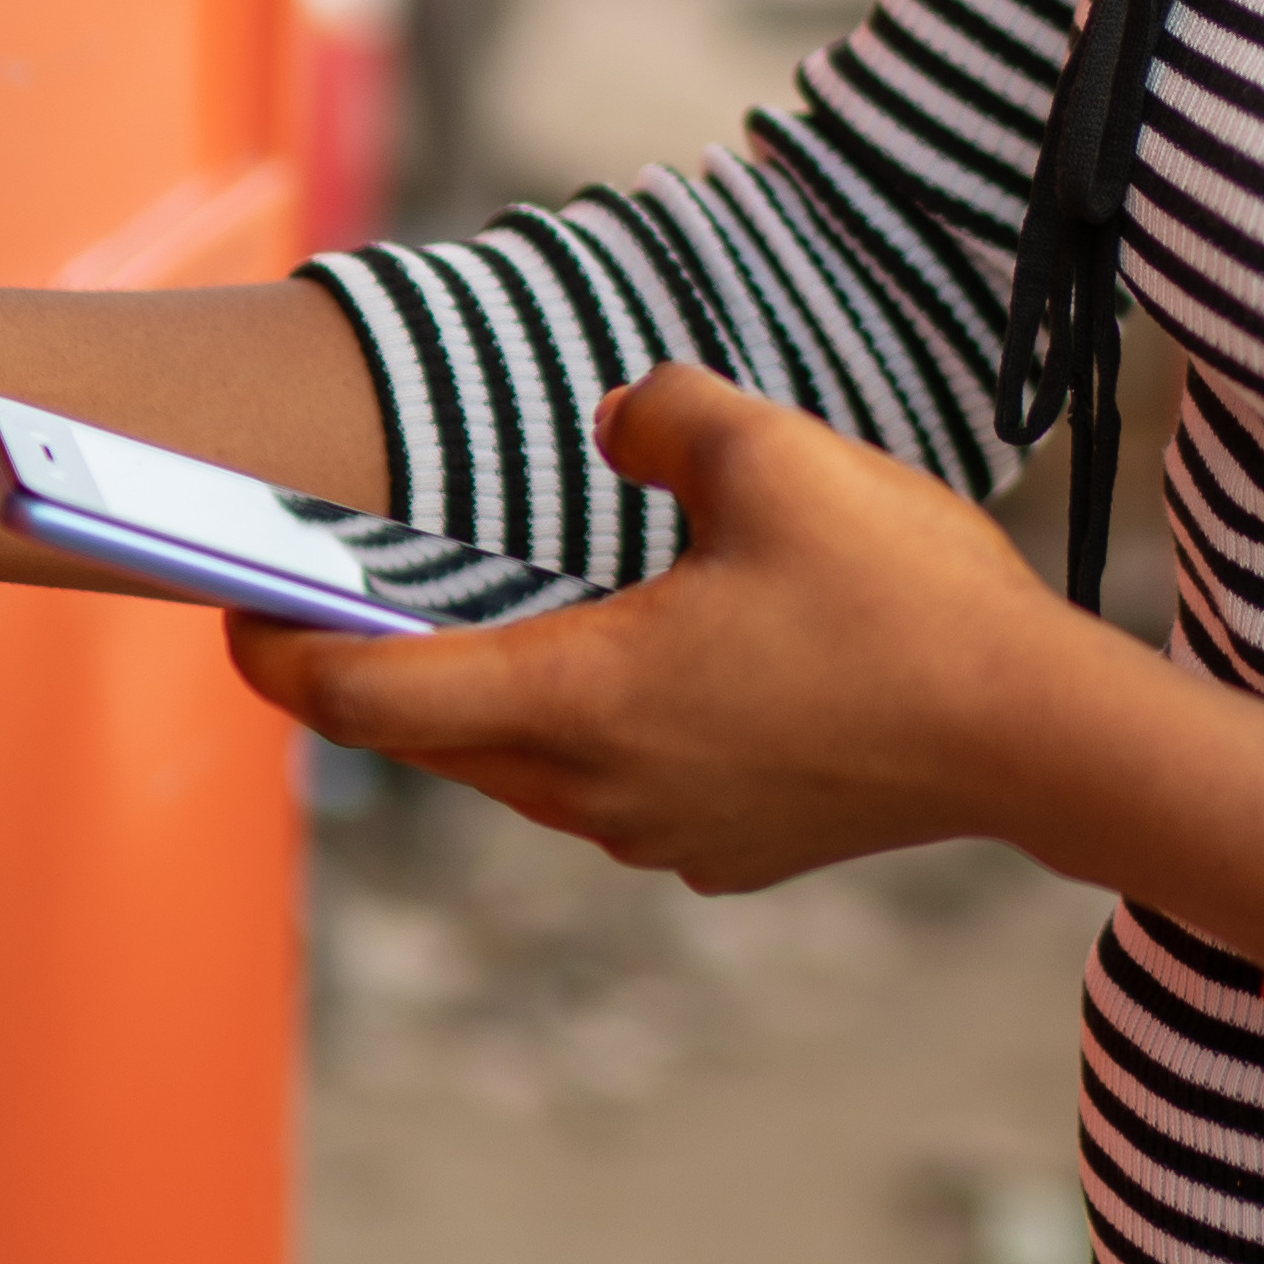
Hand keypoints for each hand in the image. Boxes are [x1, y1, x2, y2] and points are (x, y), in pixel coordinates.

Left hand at [228, 366, 1101, 893]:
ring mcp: (666, 835)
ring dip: (485, 701)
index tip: (228, 612)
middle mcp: (601, 789)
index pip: (372, 698)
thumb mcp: (772, 452)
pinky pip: (615, 787)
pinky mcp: (729, 848)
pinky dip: (587, 727)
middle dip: (371, 673)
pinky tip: (642, 659)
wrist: (1035, 738)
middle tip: (329, 598)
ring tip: (479, 619)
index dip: (282, 655)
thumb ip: (659, 415)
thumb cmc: (902, 598)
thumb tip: (616, 426)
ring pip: (525, 768)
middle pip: (438, 740)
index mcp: (582, 697)